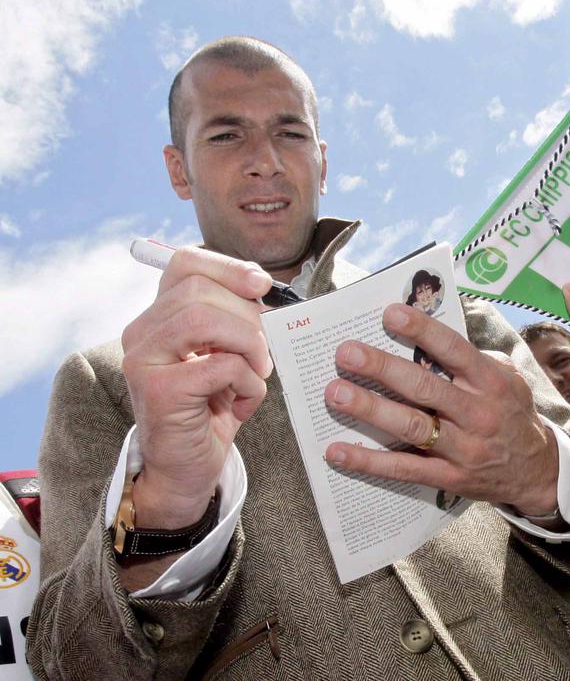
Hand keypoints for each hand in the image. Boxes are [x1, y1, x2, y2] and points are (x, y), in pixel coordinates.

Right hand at [121, 247, 272, 527]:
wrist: (187, 469)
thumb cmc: (212, 410)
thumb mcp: (226, 355)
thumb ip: (235, 320)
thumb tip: (265, 289)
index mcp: (159, 317)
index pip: (184, 263)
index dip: (228, 266)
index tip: (262, 286)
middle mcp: (142, 333)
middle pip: (200, 290)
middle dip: (248, 316)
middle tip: (264, 352)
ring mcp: (144, 360)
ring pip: (204, 319)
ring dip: (249, 345)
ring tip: (258, 373)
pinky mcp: (159, 390)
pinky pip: (219, 365)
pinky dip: (248, 383)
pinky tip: (243, 404)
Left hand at [323, 304, 558, 515]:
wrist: (537, 471)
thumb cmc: (513, 415)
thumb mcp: (510, 380)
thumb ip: (476, 360)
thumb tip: (430, 338)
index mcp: (491, 383)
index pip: (454, 350)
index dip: (422, 330)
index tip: (390, 314)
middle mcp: (478, 413)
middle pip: (424, 387)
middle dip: (382, 368)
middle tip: (346, 353)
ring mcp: (463, 448)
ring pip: (411, 427)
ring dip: (370, 409)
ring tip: (336, 393)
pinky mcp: (449, 477)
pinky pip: (404, 469)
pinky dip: (368, 461)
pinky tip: (337, 451)